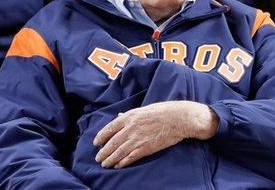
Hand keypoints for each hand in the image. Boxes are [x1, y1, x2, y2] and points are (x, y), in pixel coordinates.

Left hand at [93, 101, 216, 168]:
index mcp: (129, 116)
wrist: (178, 118)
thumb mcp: (143, 109)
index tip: (96, 143)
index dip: (101, 136)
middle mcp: (130, 128)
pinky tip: (117, 165)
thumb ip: (129, 115)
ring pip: (119, 151)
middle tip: (98, 158)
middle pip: (112, 142)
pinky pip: (130, 157)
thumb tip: (118, 116)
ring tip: (104, 164)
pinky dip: (122, 162)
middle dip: (103, 151)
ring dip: (110, 159)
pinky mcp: (145, 148)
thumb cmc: (163, 111)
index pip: (109, 128)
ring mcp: (137, 138)